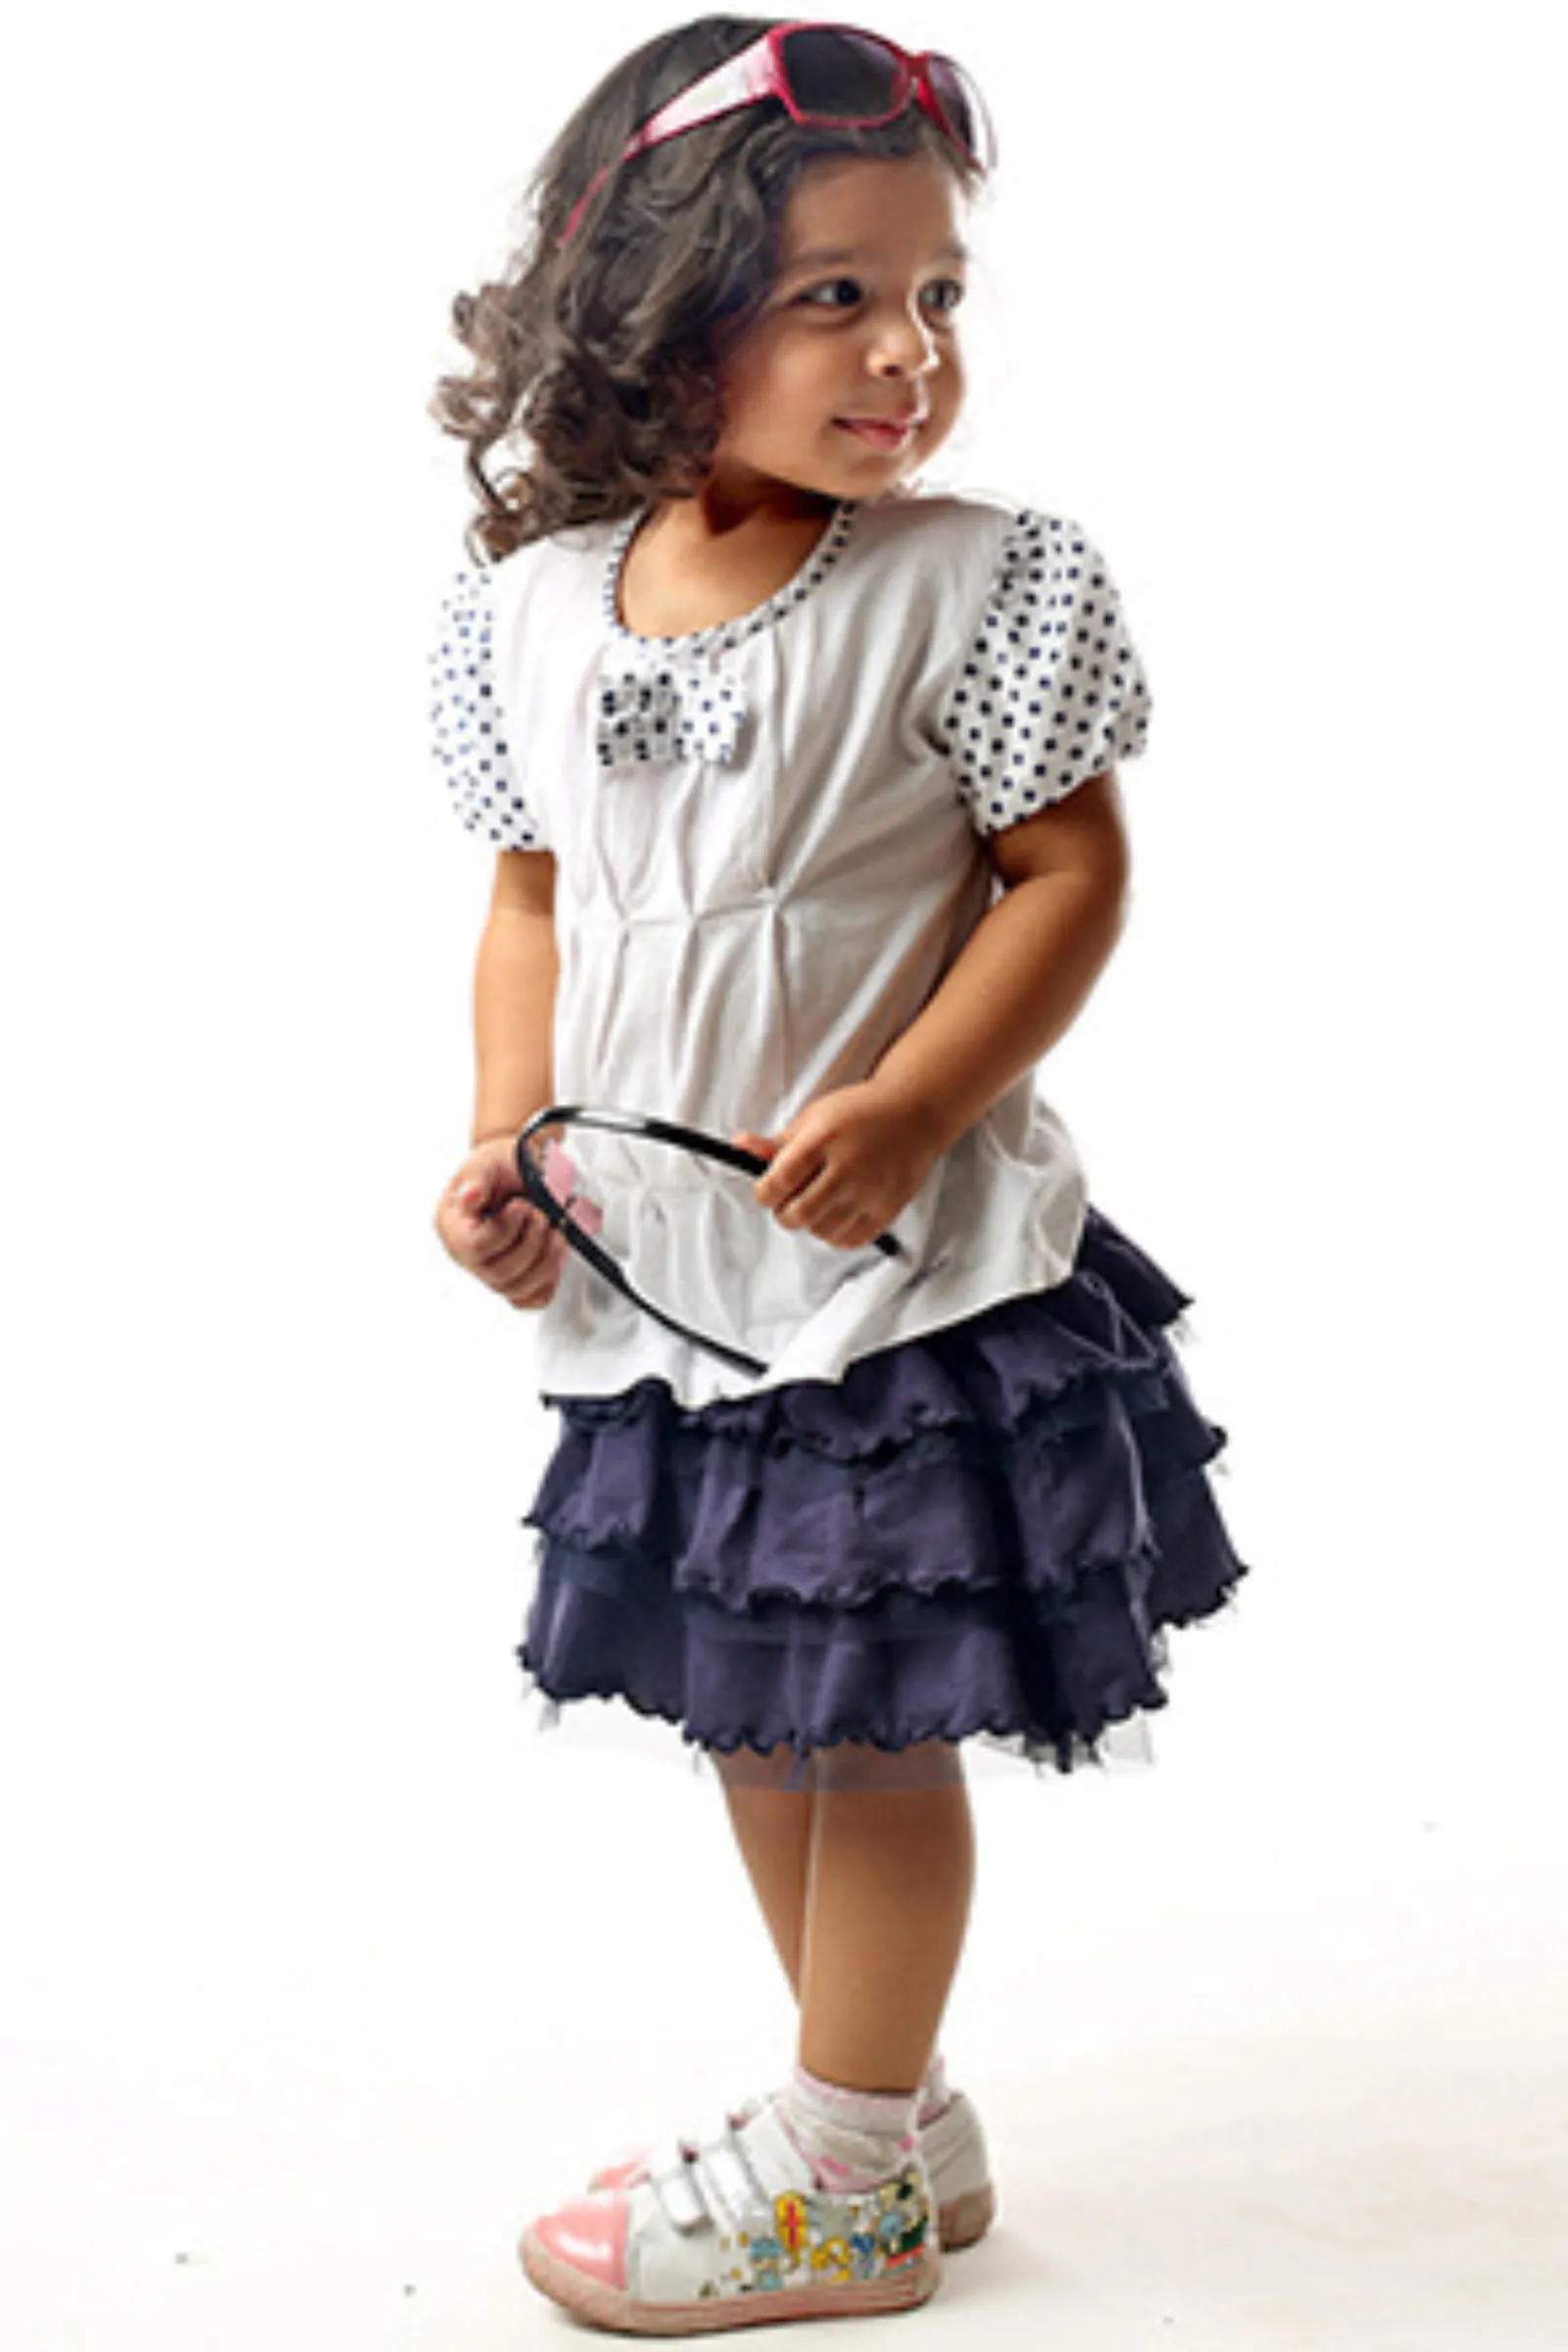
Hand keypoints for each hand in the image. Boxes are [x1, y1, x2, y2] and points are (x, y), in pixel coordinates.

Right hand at [433, 1134, 568, 1311]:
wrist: (518, 1171)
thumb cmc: (500, 1167)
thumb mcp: (486, 1162)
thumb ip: (476, 1178)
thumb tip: (468, 1195)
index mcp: (452, 1227)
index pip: (475, 1247)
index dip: (506, 1229)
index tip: (522, 1206)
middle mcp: (466, 1256)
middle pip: (498, 1274)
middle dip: (532, 1243)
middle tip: (542, 1215)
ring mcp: (489, 1271)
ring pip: (517, 1290)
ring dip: (546, 1260)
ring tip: (555, 1231)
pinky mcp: (514, 1280)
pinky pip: (531, 1298)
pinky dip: (548, 1279)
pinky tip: (552, 1253)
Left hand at [733, 1082, 941, 1251]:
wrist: (915, 1114)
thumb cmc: (859, 1113)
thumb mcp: (814, 1117)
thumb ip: (777, 1141)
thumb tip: (739, 1146)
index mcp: (824, 1138)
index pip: (778, 1181)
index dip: (763, 1192)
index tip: (767, 1188)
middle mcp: (848, 1166)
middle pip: (797, 1214)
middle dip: (783, 1212)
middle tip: (790, 1199)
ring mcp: (870, 1191)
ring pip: (820, 1231)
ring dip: (810, 1222)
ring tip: (818, 1201)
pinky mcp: (887, 1209)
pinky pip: (848, 1240)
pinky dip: (834, 1233)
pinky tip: (837, 1212)